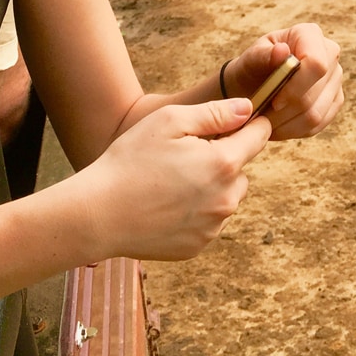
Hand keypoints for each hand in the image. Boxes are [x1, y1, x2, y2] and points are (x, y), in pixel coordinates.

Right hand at [79, 99, 270, 261]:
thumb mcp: (170, 121)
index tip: (240, 119)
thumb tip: (248, 108)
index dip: (251, 123)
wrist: (98, 214)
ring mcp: (213, 227)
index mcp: (223, 164)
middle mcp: (226, 199)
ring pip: (226, 196)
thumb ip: (215, 113)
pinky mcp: (197, 246)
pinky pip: (208, 220)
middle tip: (184, 155)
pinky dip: (196, 211)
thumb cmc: (131, 160)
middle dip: (223, 158)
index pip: (258, 136)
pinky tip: (166, 204)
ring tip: (171, 181)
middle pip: (241, 169)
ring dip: (211, 186)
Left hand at [223, 24, 342, 141]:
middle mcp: (329, 54)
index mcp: (309, 34)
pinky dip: (294, 130)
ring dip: (287, 124)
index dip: (296, 87)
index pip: (316, 63)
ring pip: (316, 113)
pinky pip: (318, 124)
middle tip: (261, 119)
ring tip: (265, 124)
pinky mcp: (334, 101)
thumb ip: (263, 55)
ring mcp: (335, 78)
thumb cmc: (253, 67)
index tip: (274, 101)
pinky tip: (278, 126)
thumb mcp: (250, 59)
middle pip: (316, 92)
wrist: (255, 83)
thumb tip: (282, 51)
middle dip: (286, 111)